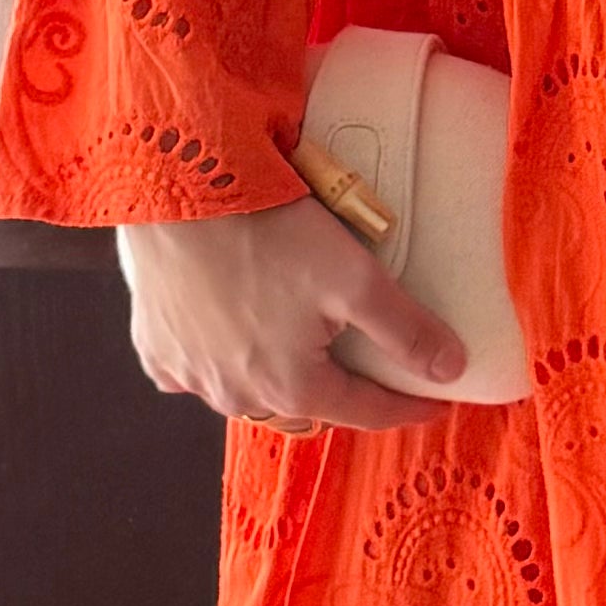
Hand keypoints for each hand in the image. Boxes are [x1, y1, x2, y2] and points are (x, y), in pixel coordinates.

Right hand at [118, 196, 471, 437]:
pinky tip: (227, 343)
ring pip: (248, 396)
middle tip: (368, 374)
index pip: (367, 411)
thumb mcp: (355, 278)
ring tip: (299, 356)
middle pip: (306, 407)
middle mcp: (239, 397)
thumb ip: (406, 330)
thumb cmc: (267, 234)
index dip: (408, 407)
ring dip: (277, 383)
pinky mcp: (155, 349)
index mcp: (294, 388)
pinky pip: (193, 374)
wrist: (176, 195)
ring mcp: (191, 377)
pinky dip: (215, 367)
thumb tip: (450, 370)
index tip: (434, 402)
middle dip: (341, 397)